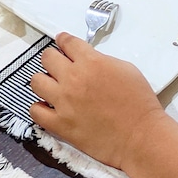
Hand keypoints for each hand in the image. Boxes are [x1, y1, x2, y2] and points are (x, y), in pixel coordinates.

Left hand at [30, 33, 167, 169]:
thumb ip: (101, 60)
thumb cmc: (140, 102)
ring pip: (36, 81)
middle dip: (53, 58)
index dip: (64, 41)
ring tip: (53, 87)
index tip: (62, 43)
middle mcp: (73, 78)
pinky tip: (49, 107)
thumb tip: (88, 60)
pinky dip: (40, 108)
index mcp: (91, 62)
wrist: (141, 137)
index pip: (67, 42)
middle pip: (48, 57)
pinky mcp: (60, 125)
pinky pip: (36, 111)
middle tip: (60, 66)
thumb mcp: (125, 69)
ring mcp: (64, 102)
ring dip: (44, 81)